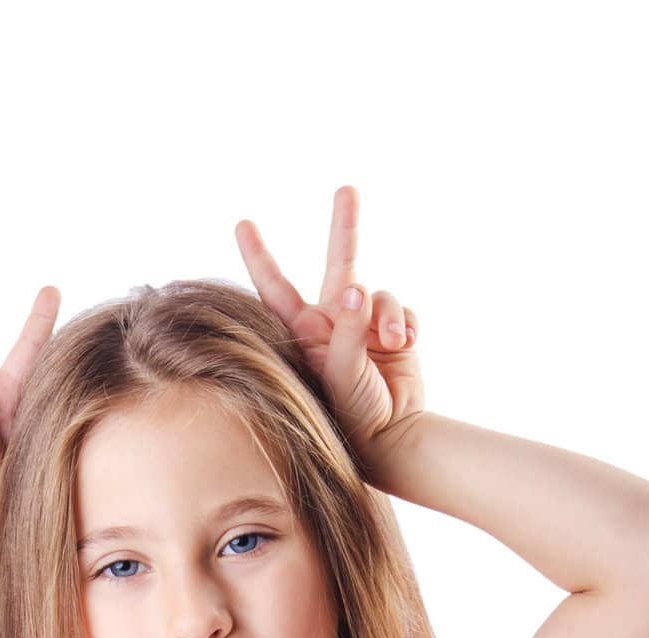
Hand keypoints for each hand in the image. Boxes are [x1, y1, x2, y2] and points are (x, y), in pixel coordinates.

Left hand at [235, 186, 422, 495]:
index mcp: (305, 332)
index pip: (275, 288)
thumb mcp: (342, 375)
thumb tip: (359, 289)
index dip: (259, 256)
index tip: (242, 223)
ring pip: (378, 291)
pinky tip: (404, 347)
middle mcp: (333, 322)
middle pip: (340, 262)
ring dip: (388, 313)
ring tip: (392, 345)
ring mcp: (364, 324)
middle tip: (346, 189)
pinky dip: (405, 323)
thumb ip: (350, 331)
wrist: (394, 437)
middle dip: (345, 225)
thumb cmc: (354, 415)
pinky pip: (400, 308)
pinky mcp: (392, 330)